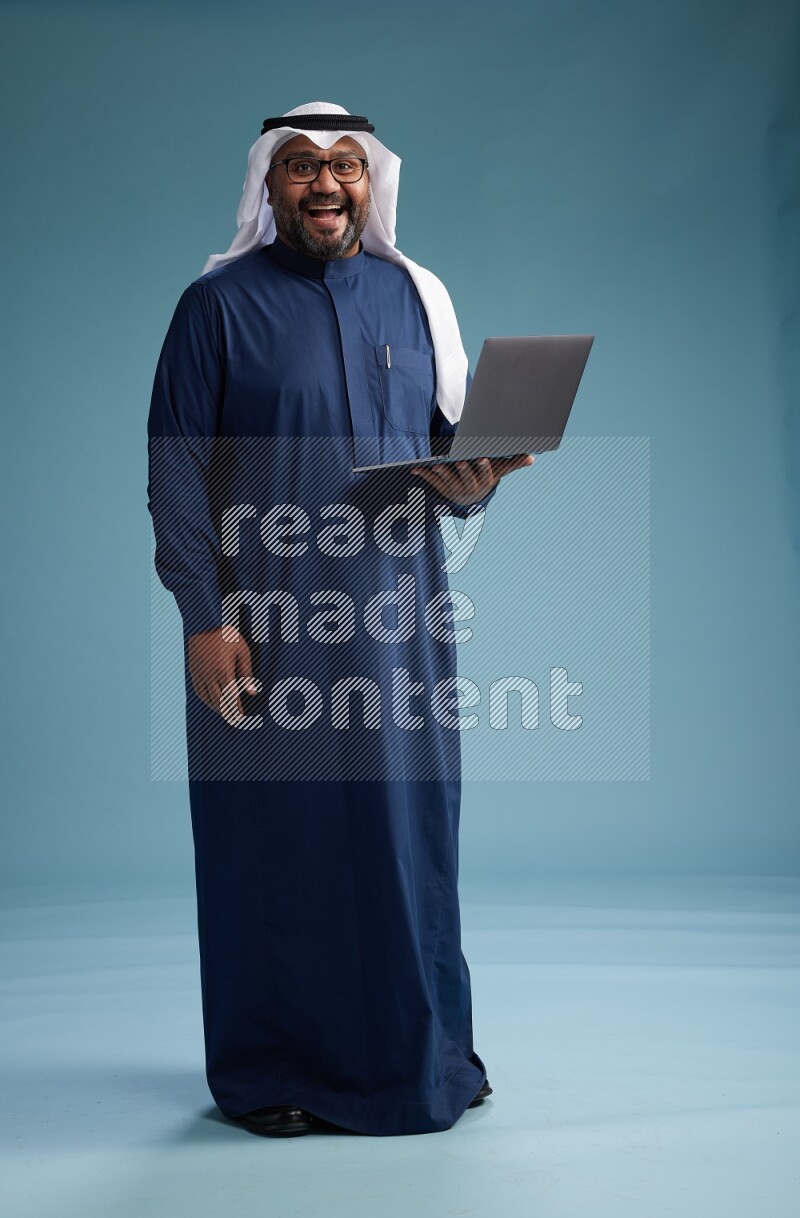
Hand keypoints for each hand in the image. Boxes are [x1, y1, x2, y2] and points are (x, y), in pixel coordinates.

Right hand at [187, 626, 258, 721]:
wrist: (203, 623)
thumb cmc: (227, 635)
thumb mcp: (243, 651)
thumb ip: (247, 673)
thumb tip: (253, 693)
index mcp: (223, 671)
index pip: (231, 698)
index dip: (236, 709)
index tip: (242, 717)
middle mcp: (209, 676)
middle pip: (218, 702)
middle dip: (227, 713)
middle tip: (235, 720)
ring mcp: (199, 674)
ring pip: (207, 699)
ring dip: (217, 708)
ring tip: (225, 713)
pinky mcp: (193, 671)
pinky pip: (198, 691)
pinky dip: (206, 700)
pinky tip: (212, 702)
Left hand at [410, 453, 533, 505]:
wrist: (471, 500)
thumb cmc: (486, 478)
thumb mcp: (499, 472)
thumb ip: (513, 463)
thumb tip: (532, 458)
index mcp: (484, 482)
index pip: (484, 474)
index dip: (482, 467)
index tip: (481, 458)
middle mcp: (471, 489)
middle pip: (466, 479)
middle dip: (463, 470)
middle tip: (458, 461)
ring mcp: (455, 491)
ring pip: (448, 482)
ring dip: (442, 473)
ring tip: (436, 465)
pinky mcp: (442, 491)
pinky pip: (433, 483)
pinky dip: (424, 476)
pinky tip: (415, 469)